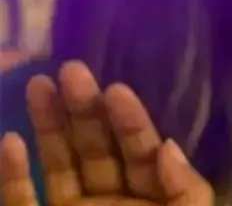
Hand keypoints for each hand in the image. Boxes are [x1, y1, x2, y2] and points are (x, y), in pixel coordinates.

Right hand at [0, 61, 213, 204]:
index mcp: (152, 196)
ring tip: (39, 82)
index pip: (141, 149)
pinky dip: (13, 175)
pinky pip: (20, 202)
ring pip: (58, 165)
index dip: (130, 119)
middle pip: (97, 148)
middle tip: (72, 68)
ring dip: (48, 125)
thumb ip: (186, 190)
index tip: (116, 88)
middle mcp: (111, 200)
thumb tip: (168, 147)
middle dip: (84, 108)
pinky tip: (11, 140)